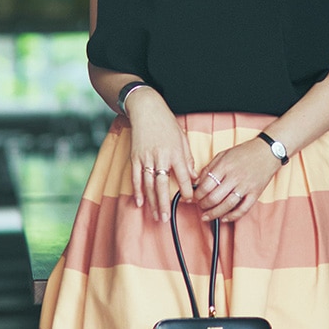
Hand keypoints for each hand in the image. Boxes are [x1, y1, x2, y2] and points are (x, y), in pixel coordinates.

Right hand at [126, 88, 196, 221]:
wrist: (146, 109)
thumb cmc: (167, 123)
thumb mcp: (182, 139)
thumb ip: (187, 159)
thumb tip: (193, 177)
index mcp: (175, 153)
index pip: (183, 177)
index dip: (187, 190)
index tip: (190, 200)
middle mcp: (160, 157)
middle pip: (162, 186)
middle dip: (164, 204)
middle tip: (166, 219)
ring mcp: (146, 158)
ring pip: (149, 185)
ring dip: (152, 202)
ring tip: (156, 216)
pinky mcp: (135, 157)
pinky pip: (136, 178)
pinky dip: (137, 191)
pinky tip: (139, 203)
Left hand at [194, 137, 279, 221]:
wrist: (267, 152)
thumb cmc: (244, 152)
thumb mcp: (223, 154)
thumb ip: (209, 168)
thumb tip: (197, 182)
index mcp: (224, 166)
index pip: (206, 185)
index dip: (197, 194)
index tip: (195, 197)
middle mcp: (234, 177)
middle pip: (214, 198)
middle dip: (204, 205)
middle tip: (201, 206)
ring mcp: (245, 186)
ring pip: (227, 206)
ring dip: (214, 214)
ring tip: (207, 216)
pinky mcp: (255, 193)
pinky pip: (243, 209)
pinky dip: (232, 216)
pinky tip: (224, 218)